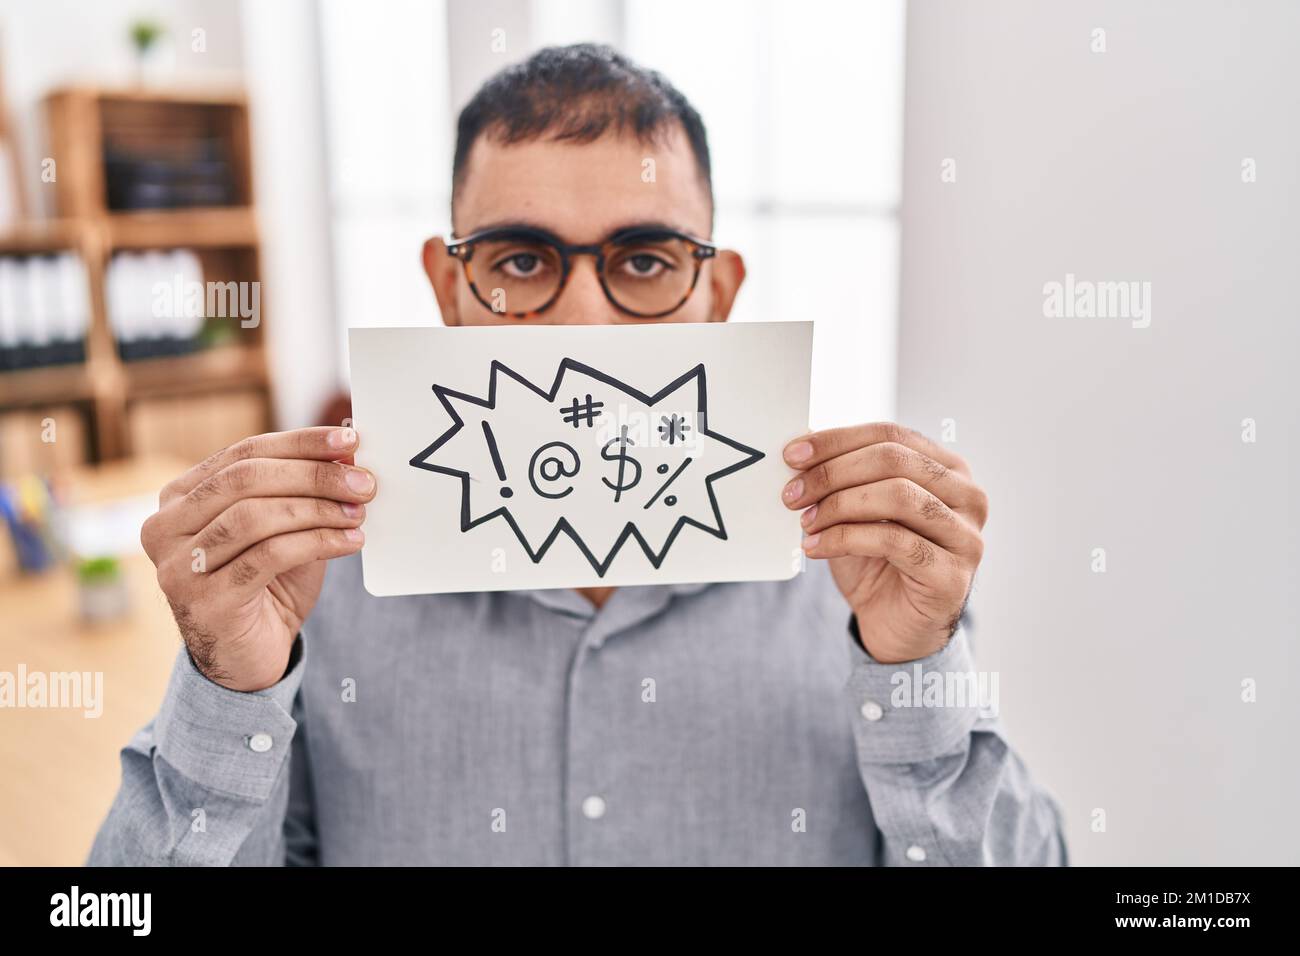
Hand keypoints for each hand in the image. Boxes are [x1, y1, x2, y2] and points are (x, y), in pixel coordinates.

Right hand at [140, 427, 375, 691]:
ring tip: (358, 514)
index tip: (350, 440)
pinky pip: (268, 556)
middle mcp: (165, 527)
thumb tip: (345, 448)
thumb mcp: (284, 528)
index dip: (300, 443)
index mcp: (180, 497)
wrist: (248, 659)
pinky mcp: (203, 601)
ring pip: (255, 516)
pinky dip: (317, 542)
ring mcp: (178, 566)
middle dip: (314, 475)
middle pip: (247, 479)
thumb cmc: (267, 585)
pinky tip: (350, 541)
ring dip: (318, 510)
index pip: (243, 453)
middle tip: (364, 482)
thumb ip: (302, 489)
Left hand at [781, 423, 987, 663]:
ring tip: (805, 522)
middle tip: (792, 493)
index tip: (792, 455)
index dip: (837, 441)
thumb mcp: (858, 510)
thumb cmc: (876, 561)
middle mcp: (967, 496)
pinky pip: (893, 541)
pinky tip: (816, 547)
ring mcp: (965, 535)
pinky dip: (844, 539)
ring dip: (839, 505)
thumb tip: (800, 449)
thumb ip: (843, 477)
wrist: (893, 625)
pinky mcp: (952, 574)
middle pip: (894, 460)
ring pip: (897, 496)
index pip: (891, 435)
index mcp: (947, 469)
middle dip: (833, 473)